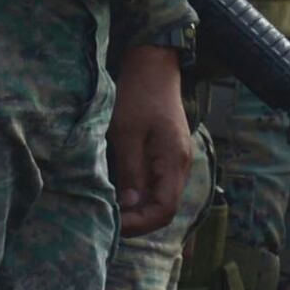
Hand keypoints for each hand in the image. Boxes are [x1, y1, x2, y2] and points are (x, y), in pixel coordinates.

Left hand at [110, 41, 195, 234]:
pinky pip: (156, 183)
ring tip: (111, 209)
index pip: (164, 210)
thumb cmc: (138, 94)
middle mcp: (180, 165)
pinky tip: (119, 192)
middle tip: (108, 221)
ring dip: (137, 208)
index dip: (139, 224)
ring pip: (160, 197)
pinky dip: (139, 193)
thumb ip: (130, 171)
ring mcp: (175, 160)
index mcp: (174, 161)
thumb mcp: (127, 133)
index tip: (113, 225)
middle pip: (164, 208)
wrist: (153, 64)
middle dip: (137, 220)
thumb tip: (130, 206)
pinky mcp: (167, 153)